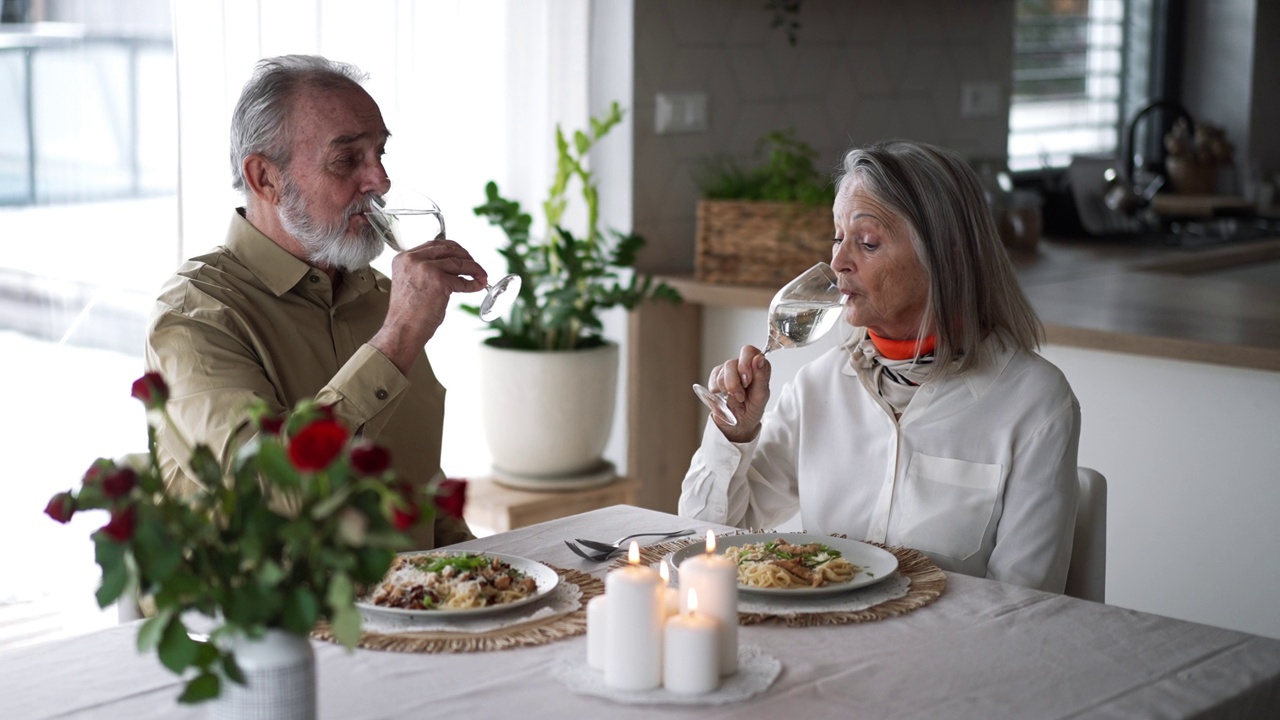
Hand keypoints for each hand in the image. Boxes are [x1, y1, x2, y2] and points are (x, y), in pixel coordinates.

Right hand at [371, 239, 487, 372]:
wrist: (402, 330)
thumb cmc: (407, 314)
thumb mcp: (411, 282)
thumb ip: (424, 270)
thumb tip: (450, 265)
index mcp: (403, 258)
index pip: (434, 244)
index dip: (453, 249)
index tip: (463, 256)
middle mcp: (413, 259)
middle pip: (448, 249)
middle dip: (466, 256)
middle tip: (475, 266)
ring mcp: (426, 269)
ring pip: (458, 262)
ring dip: (474, 269)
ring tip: (481, 276)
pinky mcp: (439, 282)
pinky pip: (462, 280)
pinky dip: (473, 284)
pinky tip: (477, 286)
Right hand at [707, 345, 770, 441]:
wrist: (739, 424)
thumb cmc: (753, 409)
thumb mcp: (762, 396)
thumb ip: (761, 376)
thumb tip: (759, 358)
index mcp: (757, 366)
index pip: (749, 351)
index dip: (746, 364)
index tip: (746, 381)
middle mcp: (742, 365)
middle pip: (732, 362)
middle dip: (734, 382)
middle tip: (740, 396)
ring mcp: (728, 371)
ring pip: (721, 372)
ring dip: (727, 389)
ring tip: (735, 399)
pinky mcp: (716, 378)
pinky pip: (713, 379)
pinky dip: (717, 390)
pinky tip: (724, 396)